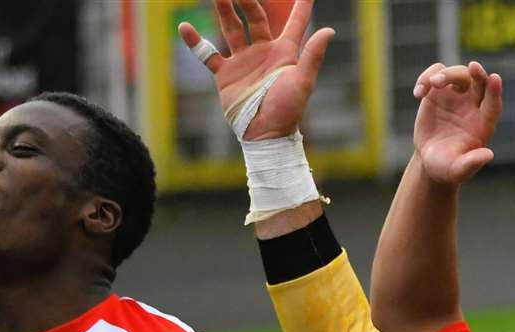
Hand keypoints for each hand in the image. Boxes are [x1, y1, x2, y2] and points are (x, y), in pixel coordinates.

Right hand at [178, 0, 333, 140]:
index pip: (295, 23)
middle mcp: (263, 52)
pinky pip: (207, 54)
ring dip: (224, 10)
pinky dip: (195, 42)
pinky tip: (184, 27)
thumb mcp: (302, 81)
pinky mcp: (226, 74)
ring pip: (232, 28)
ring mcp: (243, 61)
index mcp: (284, 52)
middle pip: (255, 18)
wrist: (265, 134)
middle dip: (247, 0)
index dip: (301, 7)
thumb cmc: (288, 110)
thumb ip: (313, 55)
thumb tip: (329, 30)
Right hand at [412, 61, 502, 184]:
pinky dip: (426, 78)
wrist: (431, 160)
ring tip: (432, 85)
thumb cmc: (448, 168)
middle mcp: (473, 106)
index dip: (495, 92)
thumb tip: (488, 155)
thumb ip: (472, 163)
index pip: (493, 105)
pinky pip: (436, 73)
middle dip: (478, 73)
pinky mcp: (438, 92)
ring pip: (458, 73)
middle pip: (479, 82)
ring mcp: (456, 96)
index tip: (495, 78)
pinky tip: (418, 94)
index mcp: (483, 124)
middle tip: (473, 67)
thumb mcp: (458, 170)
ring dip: (447, 74)